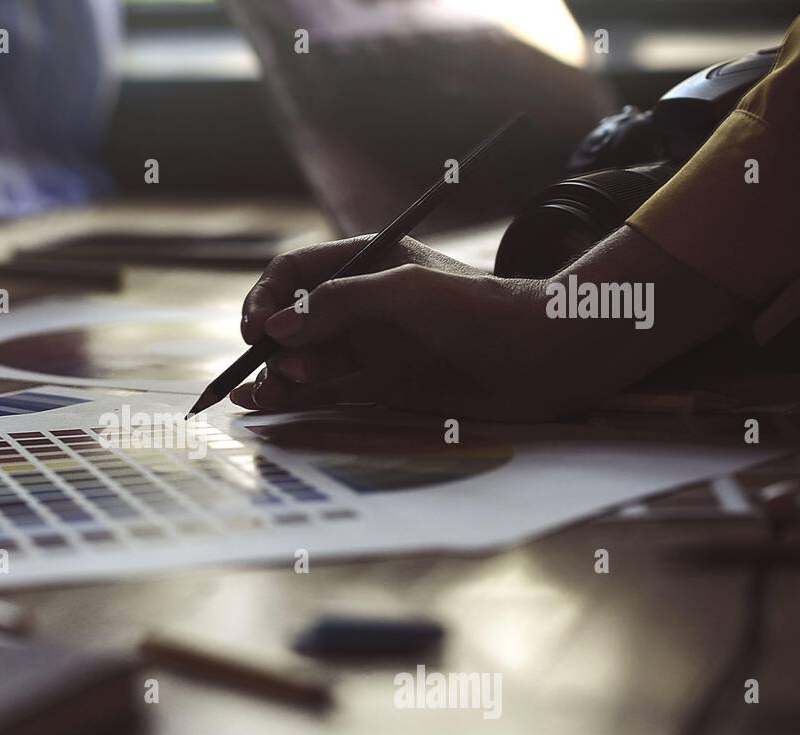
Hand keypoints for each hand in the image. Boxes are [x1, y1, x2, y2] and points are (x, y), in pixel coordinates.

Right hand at [231, 228, 750, 420]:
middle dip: (267, 343)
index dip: (268, 297)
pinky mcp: (377, 386)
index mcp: (365, 264)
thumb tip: (277, 328)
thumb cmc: (480, 309)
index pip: (296, 272)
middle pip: (291, 320)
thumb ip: (340, 304)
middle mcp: (359, 305)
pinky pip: (323, 391)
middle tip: (259, 368)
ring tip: (262, 394)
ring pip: (302, 359)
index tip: (257, 327)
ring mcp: (367, 347)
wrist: (542, 356)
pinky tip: (266, 406)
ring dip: (275, 375)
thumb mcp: (407, 292)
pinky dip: (292, 398)